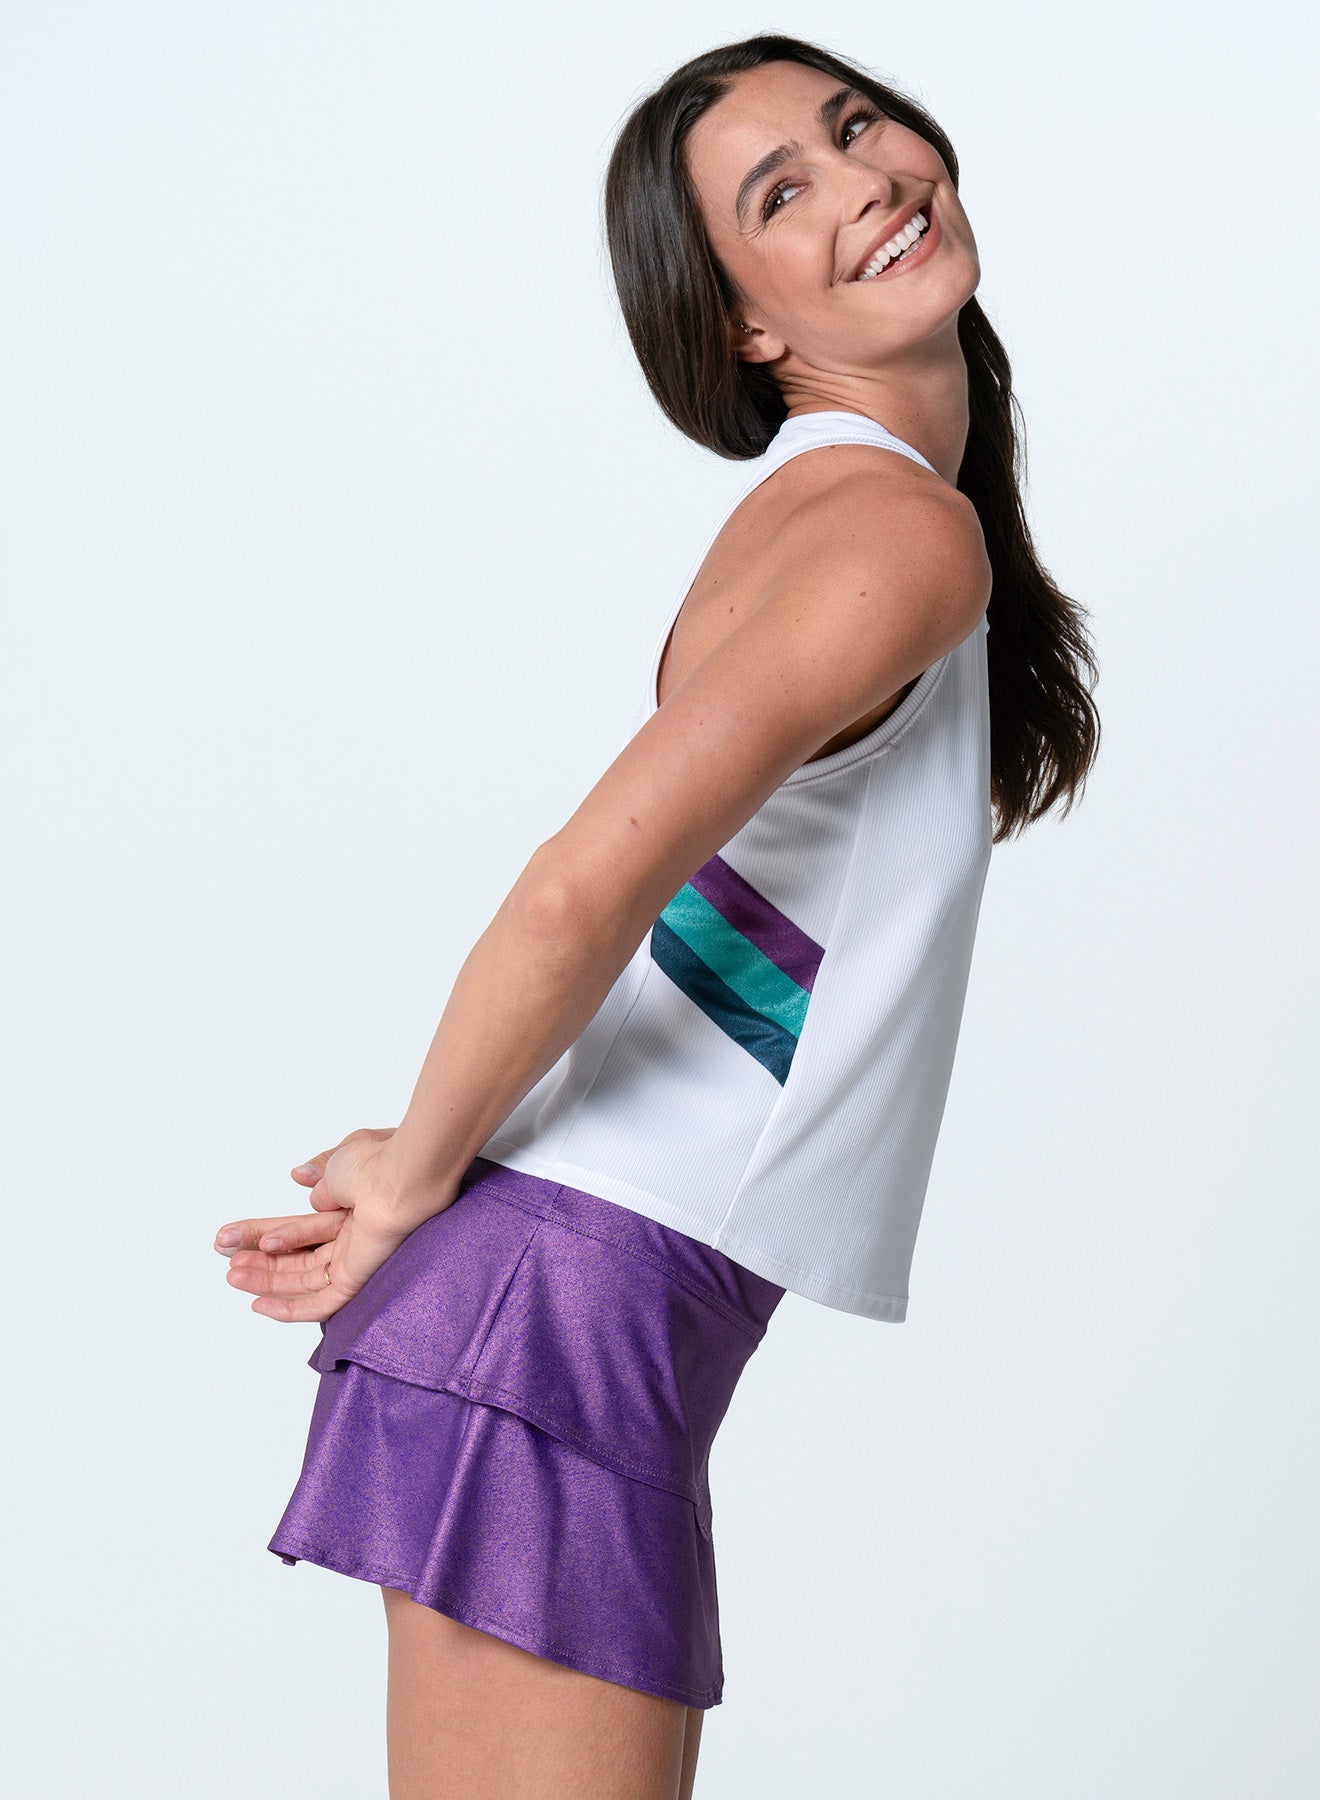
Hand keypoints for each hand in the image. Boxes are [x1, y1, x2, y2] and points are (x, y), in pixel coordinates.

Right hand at [214, 1127, 421, 1321]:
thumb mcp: (341, 1158)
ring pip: (302, 1280)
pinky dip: (290, 1308)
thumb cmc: (377, 1160)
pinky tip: (260, 1305)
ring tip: (233, 1276)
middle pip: (295, 1257)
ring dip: (266, 1280)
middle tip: (225, 1260)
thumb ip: (321, 1171)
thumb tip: (300, 1175)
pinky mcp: (357, 1278)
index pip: (297, 1230)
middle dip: (259, 1260)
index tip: (227, 1236)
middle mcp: (351, 1237)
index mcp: (347, 1209)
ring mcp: (354, 1260)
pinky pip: (321, 1302)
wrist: (400, 1175)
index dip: (262, 1233)